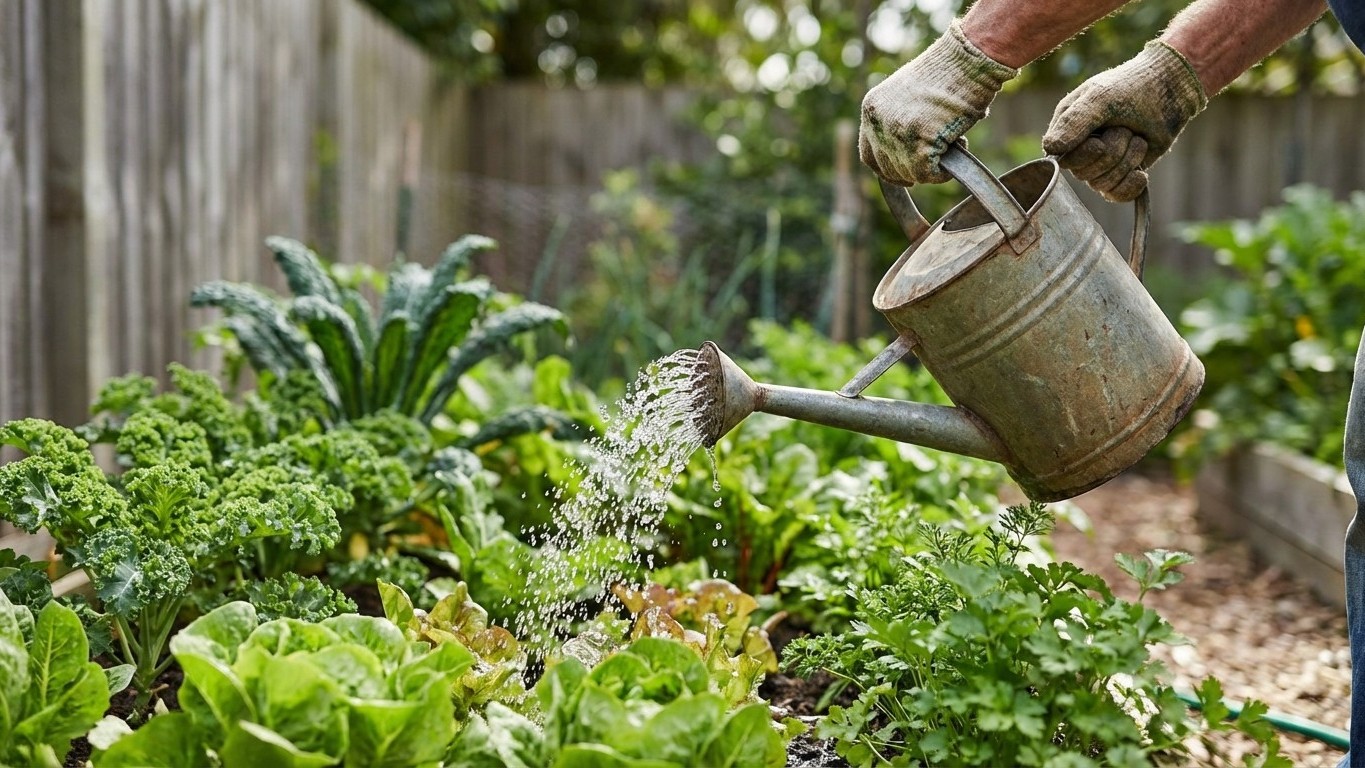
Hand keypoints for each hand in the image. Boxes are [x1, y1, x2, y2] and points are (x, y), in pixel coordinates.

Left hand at [859, 20, 1016, 185]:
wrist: (967, 58)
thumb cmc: (948, 72)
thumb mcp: (908, 93)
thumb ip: (898, 120)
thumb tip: (904, 152)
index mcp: (872, 109)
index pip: (869, 155)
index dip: (888, 168)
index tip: (905, 173)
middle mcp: (878, 123)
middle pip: (887, 169)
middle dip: (912, 170)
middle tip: (935, 160)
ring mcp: (897, 134)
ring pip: (909, 173)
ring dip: (931, 168)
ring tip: (951, 144)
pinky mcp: (920, 143)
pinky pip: (928, 174)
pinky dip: (942, 173)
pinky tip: (958, 150)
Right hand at [1043, 41, 1206, 201]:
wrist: (1171, 90)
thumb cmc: (1132, 87)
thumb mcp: (1101, 98)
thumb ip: (1074, 121)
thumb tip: (1049, 148)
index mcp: (1066, 129)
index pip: (1063, 161)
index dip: (1083, 156)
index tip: (1099, 141)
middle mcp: (1080, 149)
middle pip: (1085, 174)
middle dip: (1113, 152)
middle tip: (1126, 129)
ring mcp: (1100, 164)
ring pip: (1103, 184)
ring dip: (1128, 160)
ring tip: (1138, 138)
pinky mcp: (1121, 174)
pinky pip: (1116, 195)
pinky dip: (1131, 186)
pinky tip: (1141, 172)